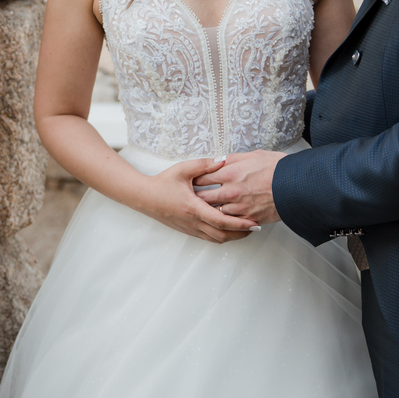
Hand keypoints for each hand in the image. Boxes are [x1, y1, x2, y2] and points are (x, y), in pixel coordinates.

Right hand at [133, 158, 261, 243]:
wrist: (144, 197)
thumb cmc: (162, 182)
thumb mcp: (183, 169)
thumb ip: (204, 165)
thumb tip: (223, 160)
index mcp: (193, 208)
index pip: (222, 221)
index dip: (240, 224)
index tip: (254, 222)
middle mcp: (193, 222)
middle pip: (222, 235)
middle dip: (241, 233)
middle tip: (255, 227)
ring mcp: (189, 228)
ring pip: (215, 239)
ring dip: (232, 237)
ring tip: (245, 229)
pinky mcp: (187, 230)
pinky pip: (208, 237)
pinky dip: (220, 235)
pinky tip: (227, 229)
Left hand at [192, 150, 284, 224]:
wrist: (296, 185)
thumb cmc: (277, 168)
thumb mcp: (252, 155)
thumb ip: (232, 159)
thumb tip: (220, 161)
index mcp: (229, 174)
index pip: (202, 178)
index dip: (195, 180)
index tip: (191, 182)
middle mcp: (231, 192)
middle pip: (204, 197)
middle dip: (196, 198)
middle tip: (190, 198)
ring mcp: (239, 207)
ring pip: (215, 212)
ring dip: (209, 211)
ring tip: (202, 211)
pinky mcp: (249, 218)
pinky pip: (231, 223)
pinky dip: (226, 221)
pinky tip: (222, 220)